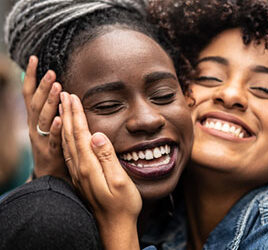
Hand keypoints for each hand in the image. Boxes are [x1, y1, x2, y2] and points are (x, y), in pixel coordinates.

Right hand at [23, 56, 67, 179]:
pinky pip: (53, 139)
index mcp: (34, 119)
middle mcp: (34, 127)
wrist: (49, 176)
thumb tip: (56, 87)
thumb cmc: (52, 146)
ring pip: (44, 119)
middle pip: (36, 104)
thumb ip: (50, 109)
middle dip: (42, 87)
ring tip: (57, 87)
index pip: (29, 95)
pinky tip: (61, 118)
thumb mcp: (47, 126)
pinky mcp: (51, 152)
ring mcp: (41, 140)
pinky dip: (56, 128)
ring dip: (50, 102)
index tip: (34, 59)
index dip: (30, 77)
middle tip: (51, 72)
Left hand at [60, 92, 140, 249]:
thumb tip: (97, 135)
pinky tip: (67, 134)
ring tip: (62, 108)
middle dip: (67, 113)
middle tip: (64, 94)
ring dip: (64, 123)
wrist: (114, 227)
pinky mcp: (80, 178)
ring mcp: (78, 174)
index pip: (81, 134)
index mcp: (89, 166)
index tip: (73, 96)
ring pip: (67, 143)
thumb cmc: (123, 205)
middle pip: (71, 135)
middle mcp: (80, 168)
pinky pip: (69, 153)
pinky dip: (66, 137)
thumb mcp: (120, 181)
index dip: (76, 114)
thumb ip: (108, 158)